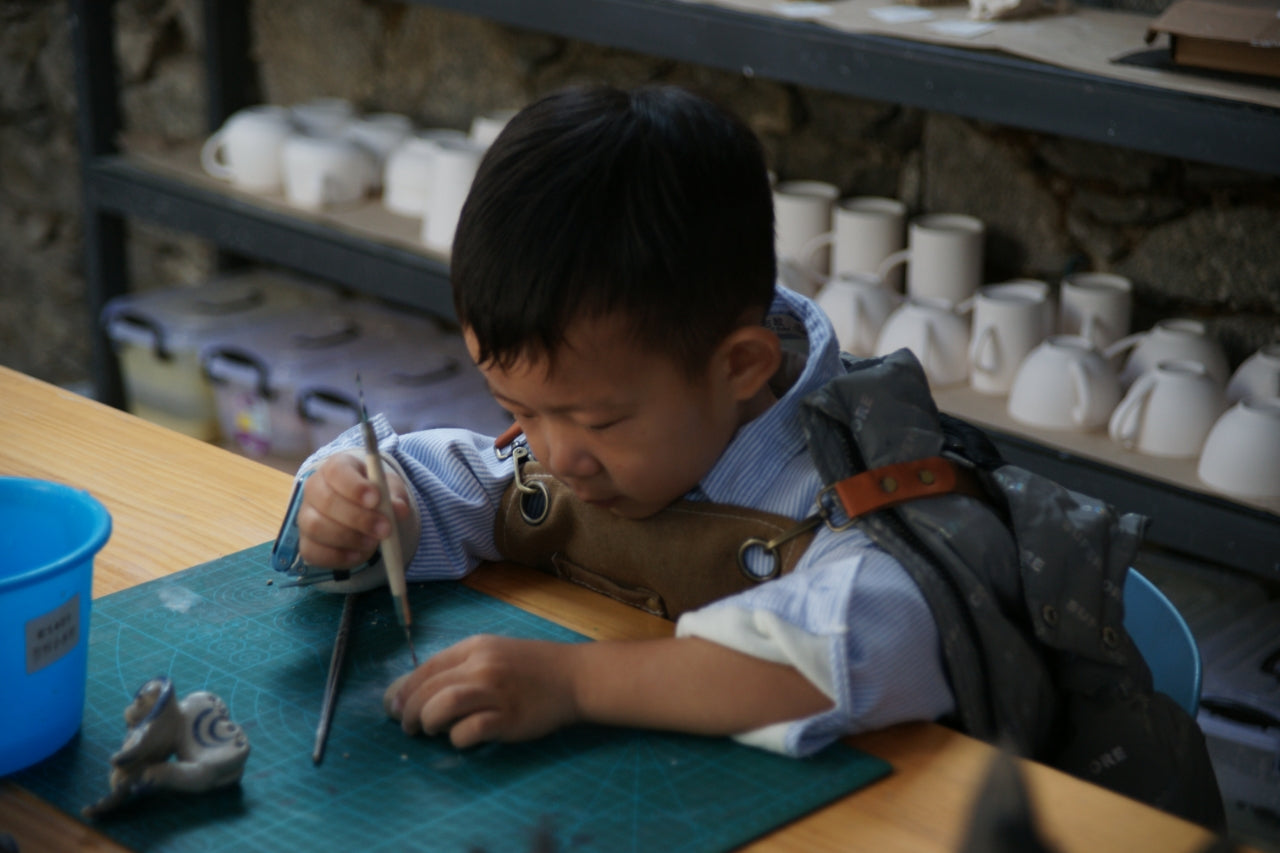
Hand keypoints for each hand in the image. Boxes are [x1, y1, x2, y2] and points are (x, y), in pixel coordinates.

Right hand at [296, 451, 410, 568]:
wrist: (363, 513)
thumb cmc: (375, 494)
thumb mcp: (390, 490)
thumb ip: (395, 496)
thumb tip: (399, 509)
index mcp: (336, 467)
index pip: (336, 471)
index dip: (355, 486)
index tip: (376, 500)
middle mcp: (314, 489)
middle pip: (326, 501)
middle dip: (358, 518)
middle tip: (385, 529)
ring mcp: (306, 516)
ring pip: (316, 527)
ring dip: (349, 538)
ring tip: (373, 543)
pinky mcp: (306, 542)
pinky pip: (313, 552)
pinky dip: (337, 557)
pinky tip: (357, 554)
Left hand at [384, 635, 580, 748]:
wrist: (573, 677)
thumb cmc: (530, 667)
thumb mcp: (492, 654)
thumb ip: (458, 667)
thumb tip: (415, 690)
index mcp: (473, 647)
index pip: (425, 668)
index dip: (403, 690)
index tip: (392, 707)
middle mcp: (481, 666)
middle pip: (428, 689)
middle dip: (408, 712)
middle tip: (407, 727)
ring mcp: (496, 692)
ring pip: (443, 705)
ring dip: (427, 722)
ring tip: (428, 731)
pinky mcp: (508, 718)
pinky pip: (470, 730)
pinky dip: (457, 739)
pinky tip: (461, 739)